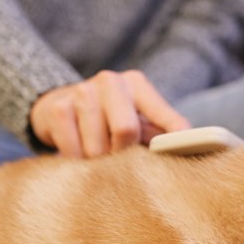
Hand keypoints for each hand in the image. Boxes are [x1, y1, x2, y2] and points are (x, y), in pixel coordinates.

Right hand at [29, 70, 190, 157]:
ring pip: (98, 147)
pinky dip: (77, 162)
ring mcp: (82, 91)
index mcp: (136, 84)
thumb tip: (187, 150)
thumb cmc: (107, 119)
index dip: (175, 131)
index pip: (161, 112)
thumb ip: (158, 133)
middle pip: (126, 130)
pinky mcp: (58, 108)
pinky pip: (74, 151)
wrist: (56, 107)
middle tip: (118, 161)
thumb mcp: (135, 120)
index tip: (186, 146)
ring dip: (98, 162)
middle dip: (123, 153)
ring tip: (96, 156)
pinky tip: (77, 154)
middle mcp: (111, 81)